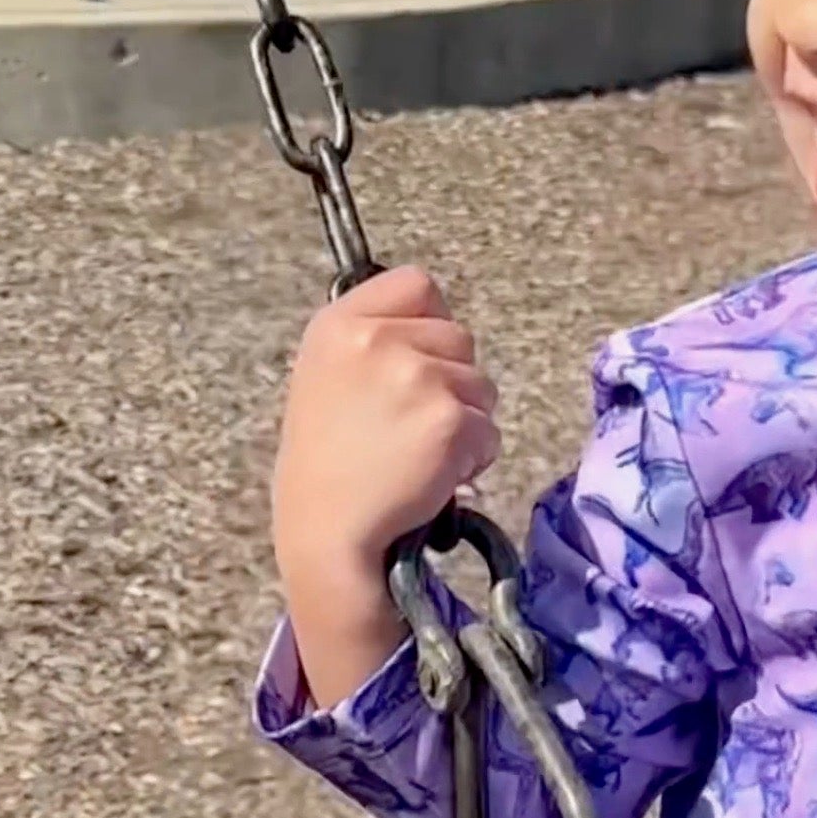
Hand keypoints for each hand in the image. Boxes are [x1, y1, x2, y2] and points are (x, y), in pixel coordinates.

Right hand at [272, 265, 500, 707]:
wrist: (328, 533)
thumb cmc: (327, 468)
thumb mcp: (326, 380)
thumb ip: (373, 345)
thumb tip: (431, 332)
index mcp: (339, 323)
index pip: (418, 285)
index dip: (430, 324)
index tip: (417, 363)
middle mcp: (377, 339)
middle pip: (459, 338)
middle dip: (452, 381)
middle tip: (414, 428)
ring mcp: (416, 377)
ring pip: (482, 386)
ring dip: (466, 422)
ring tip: (421, 456)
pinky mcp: (449, 420)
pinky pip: (490, 432)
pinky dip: (473, 459)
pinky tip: (434, 478)